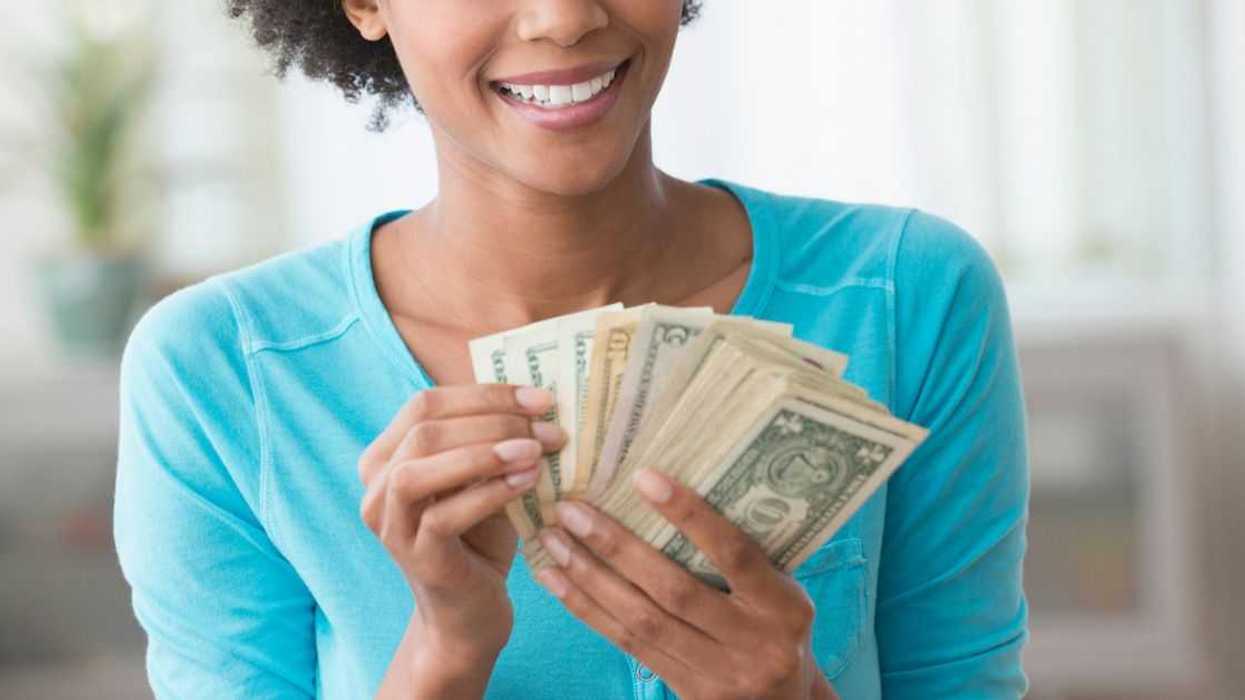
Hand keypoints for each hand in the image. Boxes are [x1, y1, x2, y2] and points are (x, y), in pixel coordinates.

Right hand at [358, 384, 564, 659]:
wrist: (471, 611)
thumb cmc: (481, 534)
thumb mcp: (484, 476)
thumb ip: (492, 437)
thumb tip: (537, 395)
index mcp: (387, 456)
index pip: (425, 404)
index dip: (484, 394)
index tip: (541, 398)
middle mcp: (376, 488)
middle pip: (424, 430)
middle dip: (492, 420)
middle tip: (548, 427)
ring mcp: (391, 525)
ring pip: (418, 470)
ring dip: (482, 453)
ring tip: (534, 451)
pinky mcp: (415, 558)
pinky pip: (442, 516)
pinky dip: (488, 493)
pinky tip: (527, 482)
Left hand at [532, 468, 838, 699]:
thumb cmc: (776, 625)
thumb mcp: (779, 589)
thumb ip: (740, 553)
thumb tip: (669, 489)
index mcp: (785, 606)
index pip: (735, 555)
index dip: (690, 516)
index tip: (644, 477)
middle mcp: (754, 643)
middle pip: (674, 591)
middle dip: (617, 547)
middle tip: (573, 509)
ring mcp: (719, 675)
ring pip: (642, 621)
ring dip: (590, 578)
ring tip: (554, 541)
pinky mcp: (687, 692)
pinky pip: (629, 646)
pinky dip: (589, 610)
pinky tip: (559, 582)